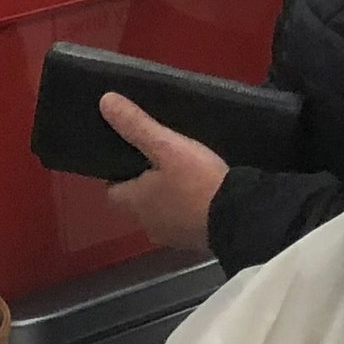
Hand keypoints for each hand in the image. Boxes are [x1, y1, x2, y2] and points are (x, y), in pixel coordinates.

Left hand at [98, 94, 227, 252]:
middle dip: (145, 185)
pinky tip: (202, 195)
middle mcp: (147, 223)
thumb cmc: (197, 182)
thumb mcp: (168, 146)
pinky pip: (183, 222)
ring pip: (160, 213)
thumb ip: (137, 126)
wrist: (237, 218)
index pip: (112, 190)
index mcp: (135, 201)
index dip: (117, 174)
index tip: (131, 156)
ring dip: (167, 199)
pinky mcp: (193, 241)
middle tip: (162, 159)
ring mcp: (171, 236)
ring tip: (184, 174)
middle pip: (137, 202)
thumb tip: (105, 101)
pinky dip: (187, 210)